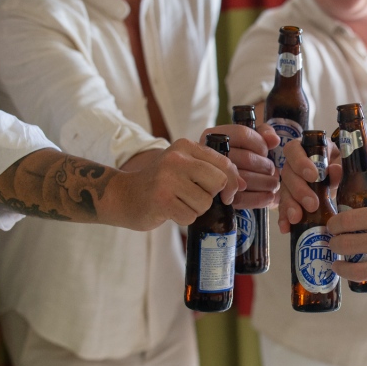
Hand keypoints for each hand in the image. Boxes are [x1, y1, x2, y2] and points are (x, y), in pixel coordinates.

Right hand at [108, 139, 243, 229]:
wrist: (122, 195)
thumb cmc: (160, 184)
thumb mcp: (183, 166)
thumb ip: (211, 170)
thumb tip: (244, 184)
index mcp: (185, 146)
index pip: (225, 163)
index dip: (233, 182)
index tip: (227, 194)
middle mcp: (176, 158)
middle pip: (219, 182)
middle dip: (212, 196)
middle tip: (196, 198)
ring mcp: (167, 178)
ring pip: (205, 202)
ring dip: (195, 209)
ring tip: (178, 203)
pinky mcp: (161, 199)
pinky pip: (190, 216)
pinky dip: (183, 219)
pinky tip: (170, 211)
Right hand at [205, 123, 279, 209]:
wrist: (220, 181)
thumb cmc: (241, 156)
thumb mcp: (250, 138)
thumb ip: (264, 132)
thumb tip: (274, 140)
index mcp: (216, 135)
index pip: (243, 134)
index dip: (261, 144)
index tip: (265, 153)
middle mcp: (210, 155)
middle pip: (247, 158)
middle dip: (266, 166)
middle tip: (273, 172)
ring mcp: (213, 178)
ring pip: (246, 179)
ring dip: (266, 182)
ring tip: (273, 183)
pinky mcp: (218, 199)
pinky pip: (241, 199)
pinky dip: (259, 198)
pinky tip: (269, 196)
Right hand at [278, 138, 340, 232]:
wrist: (338, 178)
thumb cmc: (339, 164)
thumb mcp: (342, 161)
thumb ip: (339, 165)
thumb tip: (334, 169)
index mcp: (304, 149)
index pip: (294, 150)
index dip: (300, 162)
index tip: (313, 176)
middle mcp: (292, 165)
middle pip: (288, 174)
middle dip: (299, 190)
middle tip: (312, 204)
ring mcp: (289, 183)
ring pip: (285, 192)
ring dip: (290, 206)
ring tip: (297, 218)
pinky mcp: (289, 199)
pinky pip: (283, 208)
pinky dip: (284, 218)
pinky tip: (286, 227)